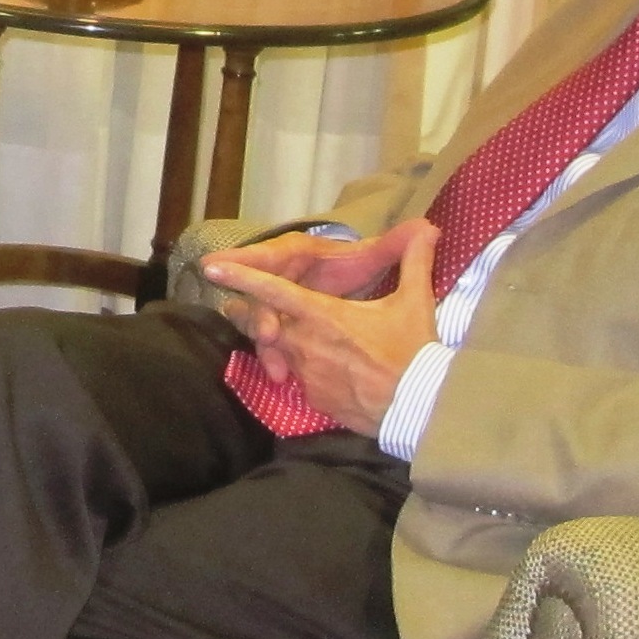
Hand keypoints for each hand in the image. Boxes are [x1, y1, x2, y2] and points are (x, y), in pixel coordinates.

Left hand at [201, 221, 442, 432]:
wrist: (418, 409)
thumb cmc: (413, 352)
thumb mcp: (415, 303)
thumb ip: (414, 263)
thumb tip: (428, 229)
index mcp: (323, 315)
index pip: (273, 291)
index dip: (240, 276)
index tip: (211, 267)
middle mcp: (305, 343)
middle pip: (265, 324)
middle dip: (251, 315)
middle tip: (234, 305)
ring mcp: (306, 374)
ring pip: (280, 352)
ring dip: (276, 344)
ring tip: (274, 337)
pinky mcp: (314, 398)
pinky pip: (299, 378)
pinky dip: (300, 369)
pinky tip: (314, 367)